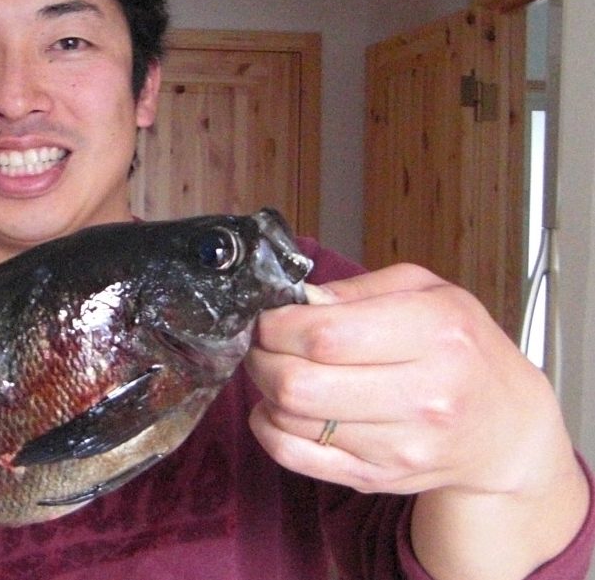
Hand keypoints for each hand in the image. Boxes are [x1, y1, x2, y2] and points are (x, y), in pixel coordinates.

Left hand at [244, 263, 588, 578]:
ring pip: (290, 420)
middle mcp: (423, 395)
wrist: (505, 427)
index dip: (278, 324)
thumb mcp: (427, 292)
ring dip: (265, 390)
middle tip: (263, 344)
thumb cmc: (461, 348)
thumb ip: (358, 290)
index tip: (270, 317)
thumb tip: (299, 301)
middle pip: (299, 383)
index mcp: (435, 333)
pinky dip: (270, 428)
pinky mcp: (377, 478)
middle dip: (262, 357)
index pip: (326, 334)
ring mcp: (400, 446)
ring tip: (278, 370)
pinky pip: (294, 457)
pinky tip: (280, 409)